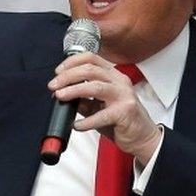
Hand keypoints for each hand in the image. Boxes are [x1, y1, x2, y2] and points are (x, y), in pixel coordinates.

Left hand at [47, 52, 161, 163]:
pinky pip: (102, 115)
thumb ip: (83, 98)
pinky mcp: (126, 112)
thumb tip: (61, 93)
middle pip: (90, 70)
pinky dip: (87, 121)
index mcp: (113, 75)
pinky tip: (77, 125)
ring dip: (74, 91)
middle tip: (53, 86)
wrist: (142, 137)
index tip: (57, 72)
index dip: (72, 62)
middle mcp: (119, 81)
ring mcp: (124, 95)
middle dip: (68, 76)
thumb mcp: (98, 105)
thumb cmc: (120, 119)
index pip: (91, 58)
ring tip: (60, 97)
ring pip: (95, 87)